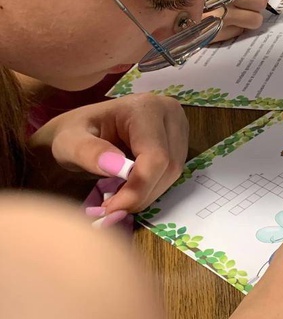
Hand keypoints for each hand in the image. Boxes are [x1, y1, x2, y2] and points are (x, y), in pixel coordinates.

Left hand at [28, 94, 188, 214]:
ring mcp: (178, 126)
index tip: (111, 210)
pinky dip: (151, 188)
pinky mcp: (178, 140)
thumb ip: (89, 153)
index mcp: (145, 108)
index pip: (155, 155)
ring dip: (147, 193)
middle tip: (111, 211)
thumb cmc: (74, 132)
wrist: (82, 127)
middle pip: (169, 166)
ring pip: (174, 172)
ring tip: (118, 200)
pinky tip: (130, 190)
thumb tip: (120, 169)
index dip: (138, 188)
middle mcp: (169, 113)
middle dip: (141, 194)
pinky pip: (172, 171)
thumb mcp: (69, 141)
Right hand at [211, 0, 271, 41]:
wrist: (163, 5)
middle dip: (256, 2)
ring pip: (256, 19)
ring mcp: (225, 15)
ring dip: (250, 17)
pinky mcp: (218, 32)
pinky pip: (241, 31)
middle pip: (261, 1)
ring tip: (239, 14)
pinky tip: (224, 22)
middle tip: (245, 2)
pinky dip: (236, 27)